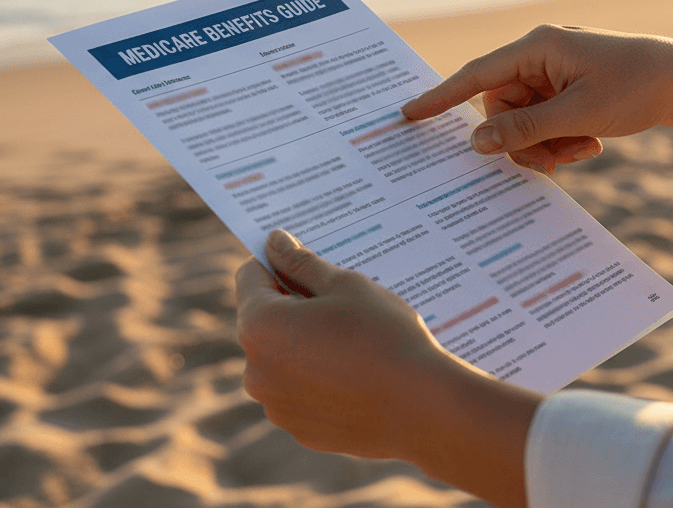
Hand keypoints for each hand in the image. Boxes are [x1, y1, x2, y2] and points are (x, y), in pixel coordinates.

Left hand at [235, 230, 540, 507]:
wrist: (423, 407)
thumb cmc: (385, 336)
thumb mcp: (346, 285)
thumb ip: (302, 263)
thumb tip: (275, 241)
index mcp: (260, 325)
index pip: (249, 277)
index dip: (276, 263)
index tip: (306, 264)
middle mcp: (255, 370)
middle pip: (263, 321)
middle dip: (292, 307)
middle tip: (339, 305)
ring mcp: (276, 405)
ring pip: (281, 359)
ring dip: (303, 345)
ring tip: (352, 342)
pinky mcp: (300, 430)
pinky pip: (299, 392)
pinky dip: (317, 380)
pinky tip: (355, 375)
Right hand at [403, 25, 672, 173]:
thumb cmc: (638, 87)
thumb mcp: (578, 116)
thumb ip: (525, 130)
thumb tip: (477, 143)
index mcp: (537, 48)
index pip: (475, 75)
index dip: (439, 98)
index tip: (406, 116)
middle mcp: (541, 55)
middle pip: (502, 108)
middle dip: (521, 140)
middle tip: (553, 161)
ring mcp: (557, 72)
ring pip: (525, 120)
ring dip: (546, 144)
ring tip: (580, 151)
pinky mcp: (572, 88)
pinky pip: (547, 120)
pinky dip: (561, 138)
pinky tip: (590, 145)